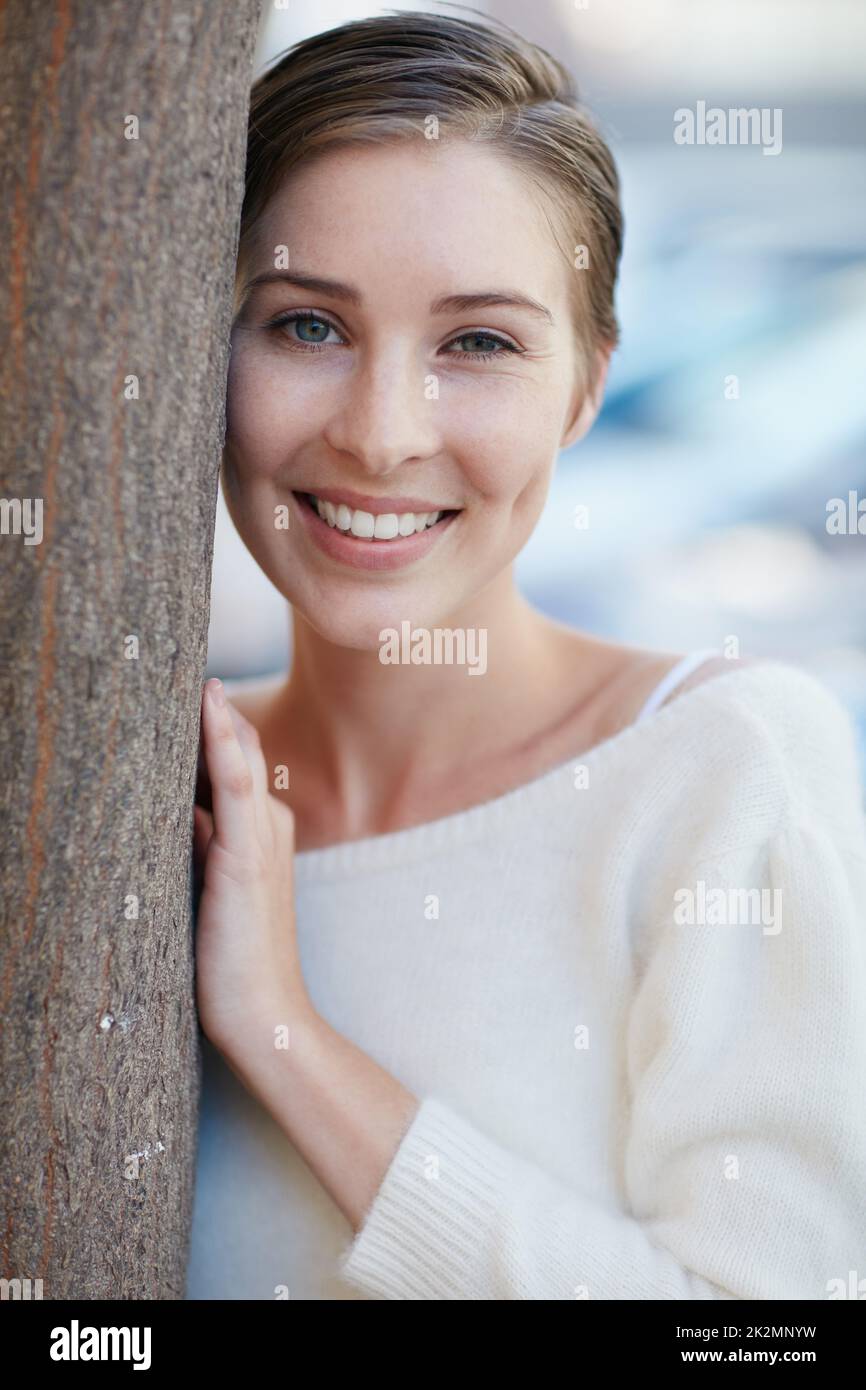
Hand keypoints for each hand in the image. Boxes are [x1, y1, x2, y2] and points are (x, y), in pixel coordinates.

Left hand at [193, 677, 313, 1061]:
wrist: (263, 1015)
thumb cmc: (234, 962)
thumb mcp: (214, 890)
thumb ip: (203, 846)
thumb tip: (181, 809)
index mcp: (262, 833)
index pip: (235, 763)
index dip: (212, 724)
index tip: (185, 685)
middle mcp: (269, 825)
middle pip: (240, 749)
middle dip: (213, 708)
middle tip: (181, 661)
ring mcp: (263, 838)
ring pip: (240, 756)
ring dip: (217, 711)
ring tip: (193, 665)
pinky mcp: (246, 857)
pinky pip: (236, 784)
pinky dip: (223, 741)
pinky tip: (210, 704)